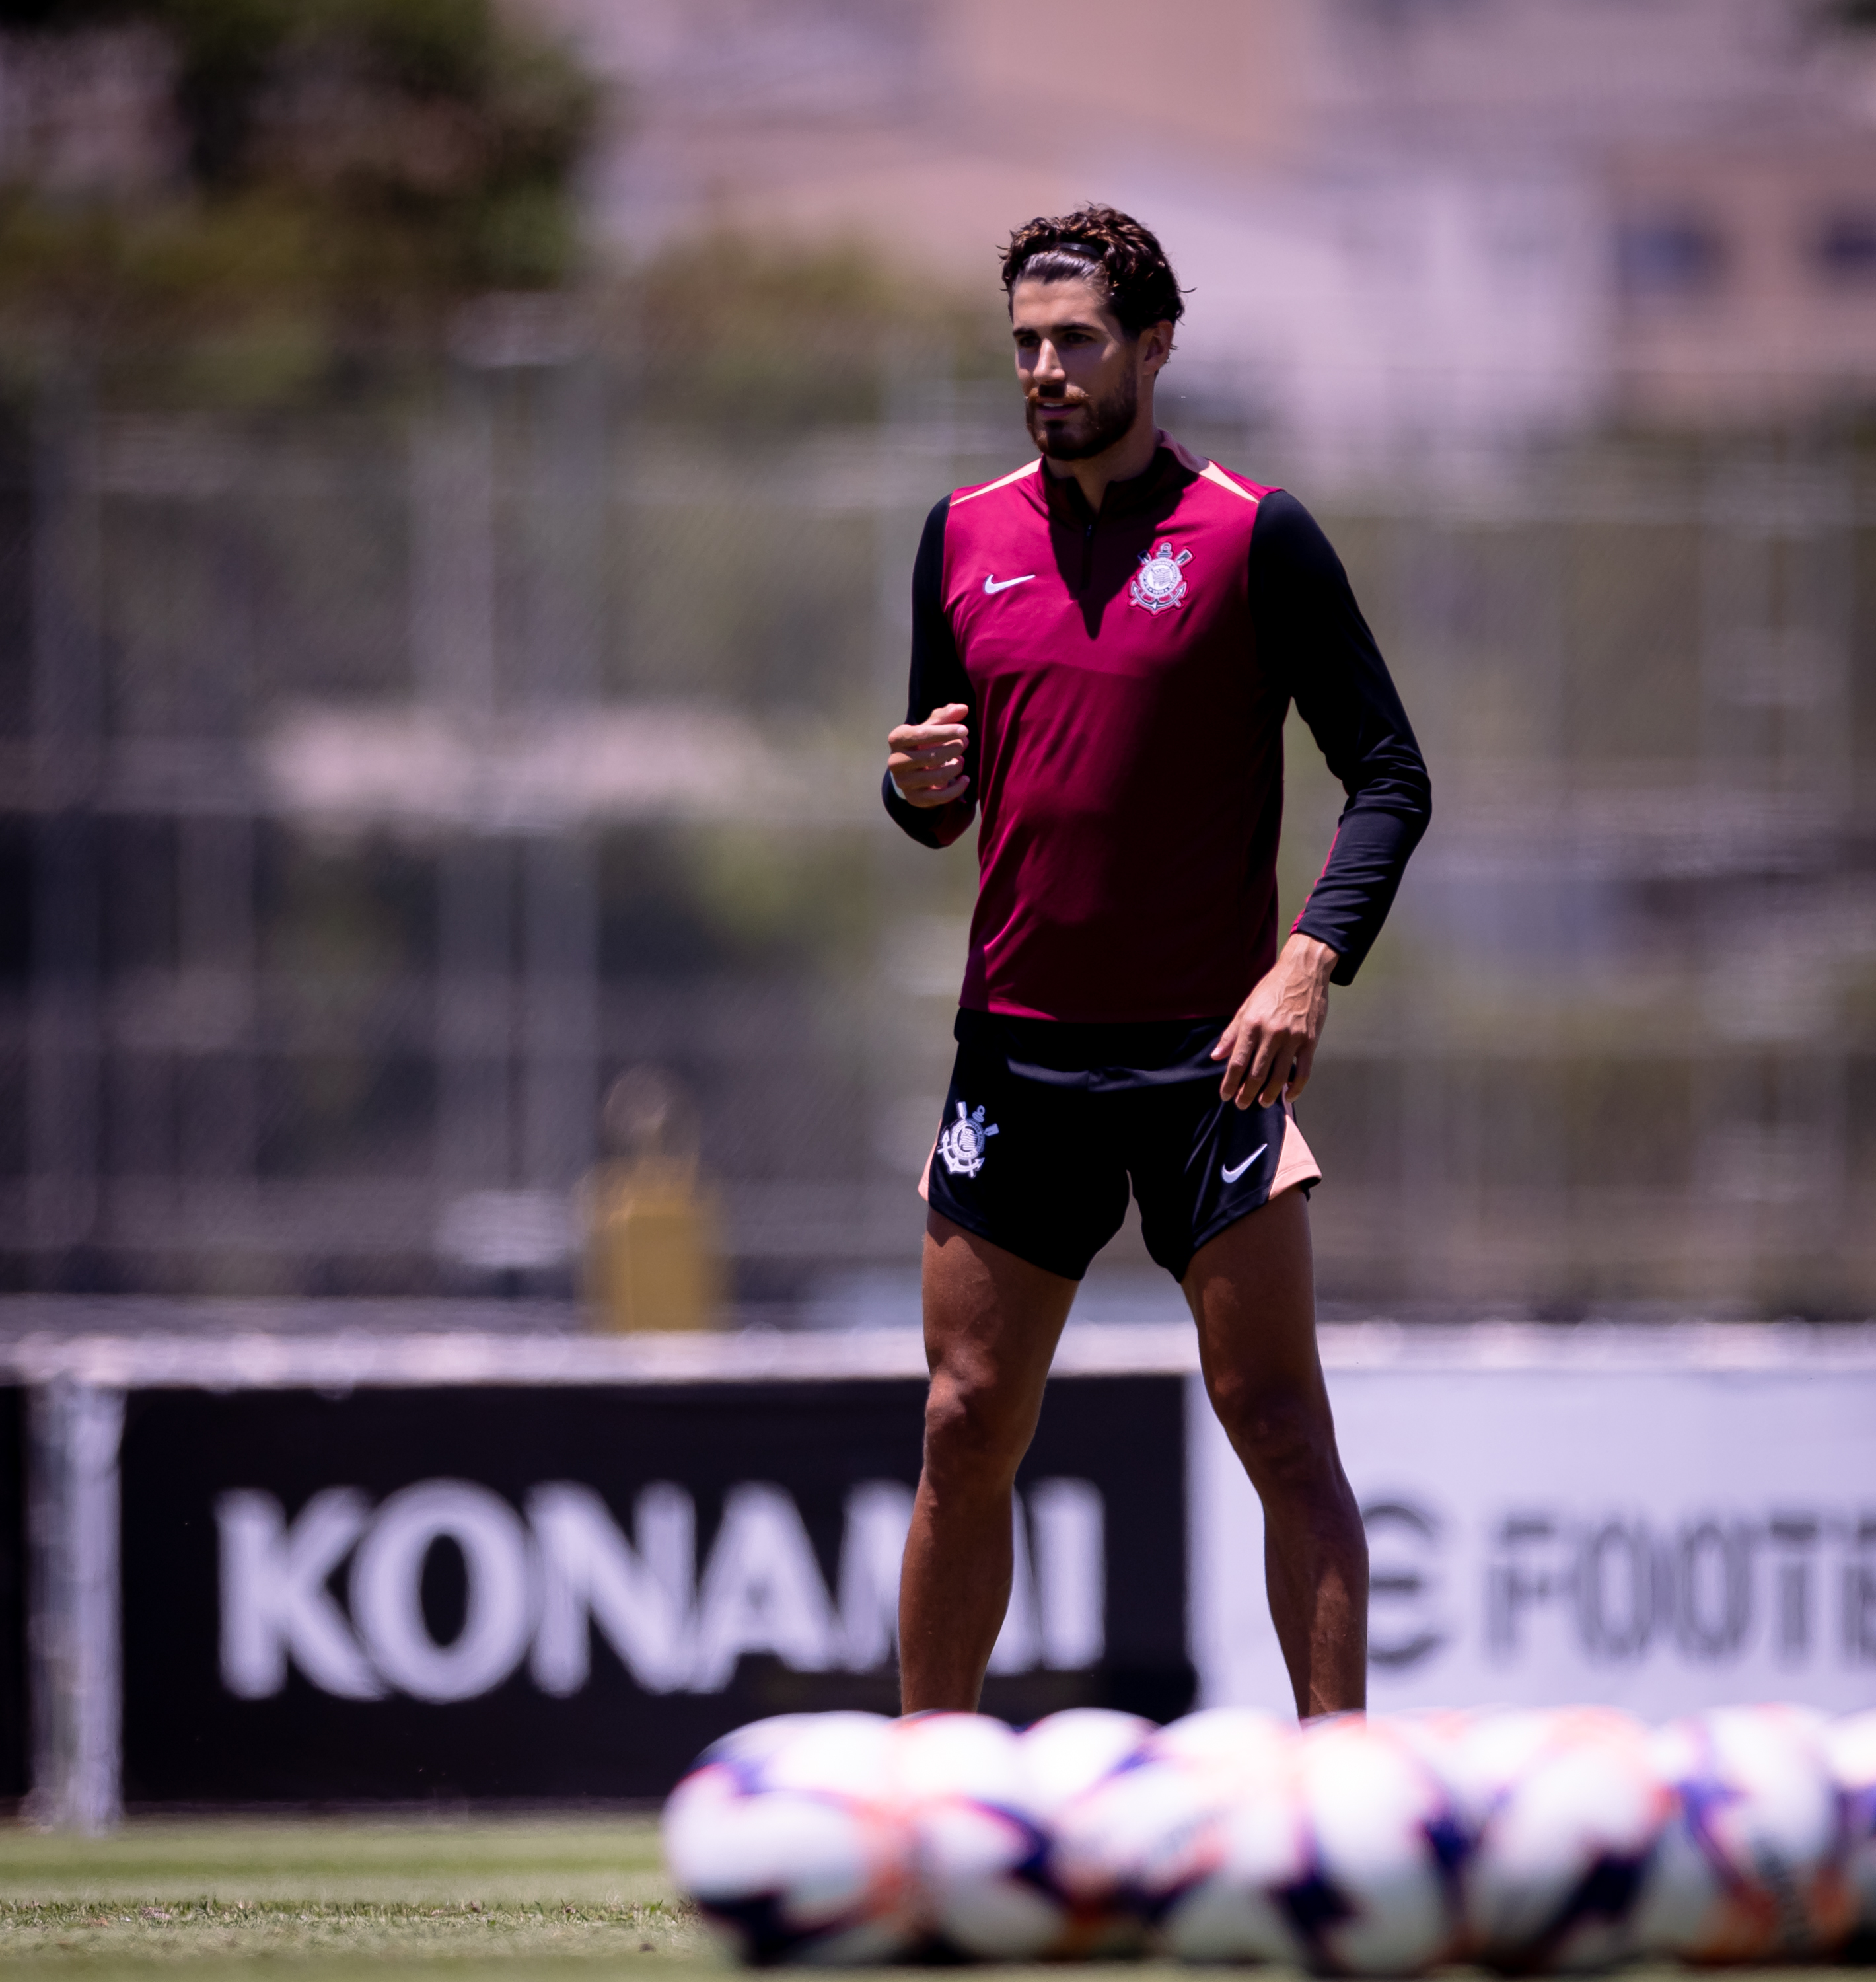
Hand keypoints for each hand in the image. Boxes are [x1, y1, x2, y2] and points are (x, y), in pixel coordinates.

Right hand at [887, 703, 969, 807]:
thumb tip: (963, 708)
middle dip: (953, 749)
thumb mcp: (931, 727)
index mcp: (897, 739)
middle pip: (931, 756)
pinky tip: (965, 779)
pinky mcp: (913, 798)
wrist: (910, 771)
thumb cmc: (922, 743)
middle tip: (964, 744)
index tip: (965, 731)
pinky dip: (957, 788)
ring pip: (937, 777)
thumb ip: (946, 716)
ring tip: (961, 760)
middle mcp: (895, 761)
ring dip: (956, 767)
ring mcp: (903, 782)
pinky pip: (939, 797)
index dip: (945, 732)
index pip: (922, 734)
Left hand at [1212, 933, 1338, 1109]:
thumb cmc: (1271, 988)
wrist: (1303, 971)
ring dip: (1269, 1095)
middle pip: (1256, 1073)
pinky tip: (1288, 1095)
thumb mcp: (1246, 1006)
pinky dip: (1296, 1087)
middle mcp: (1271, 1033)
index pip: (1237, 1062)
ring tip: (1262, 1103)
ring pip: (1279, 1077)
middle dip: (1247, 1093)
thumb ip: (1231, 1033)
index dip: (1229, 1083)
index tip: (1225, 1096)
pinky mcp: (1310, 1041)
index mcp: (1252, 1025)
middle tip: (1241, 1104)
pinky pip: (1303, 1071)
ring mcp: (1293, 1038)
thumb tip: (1217, 1056)